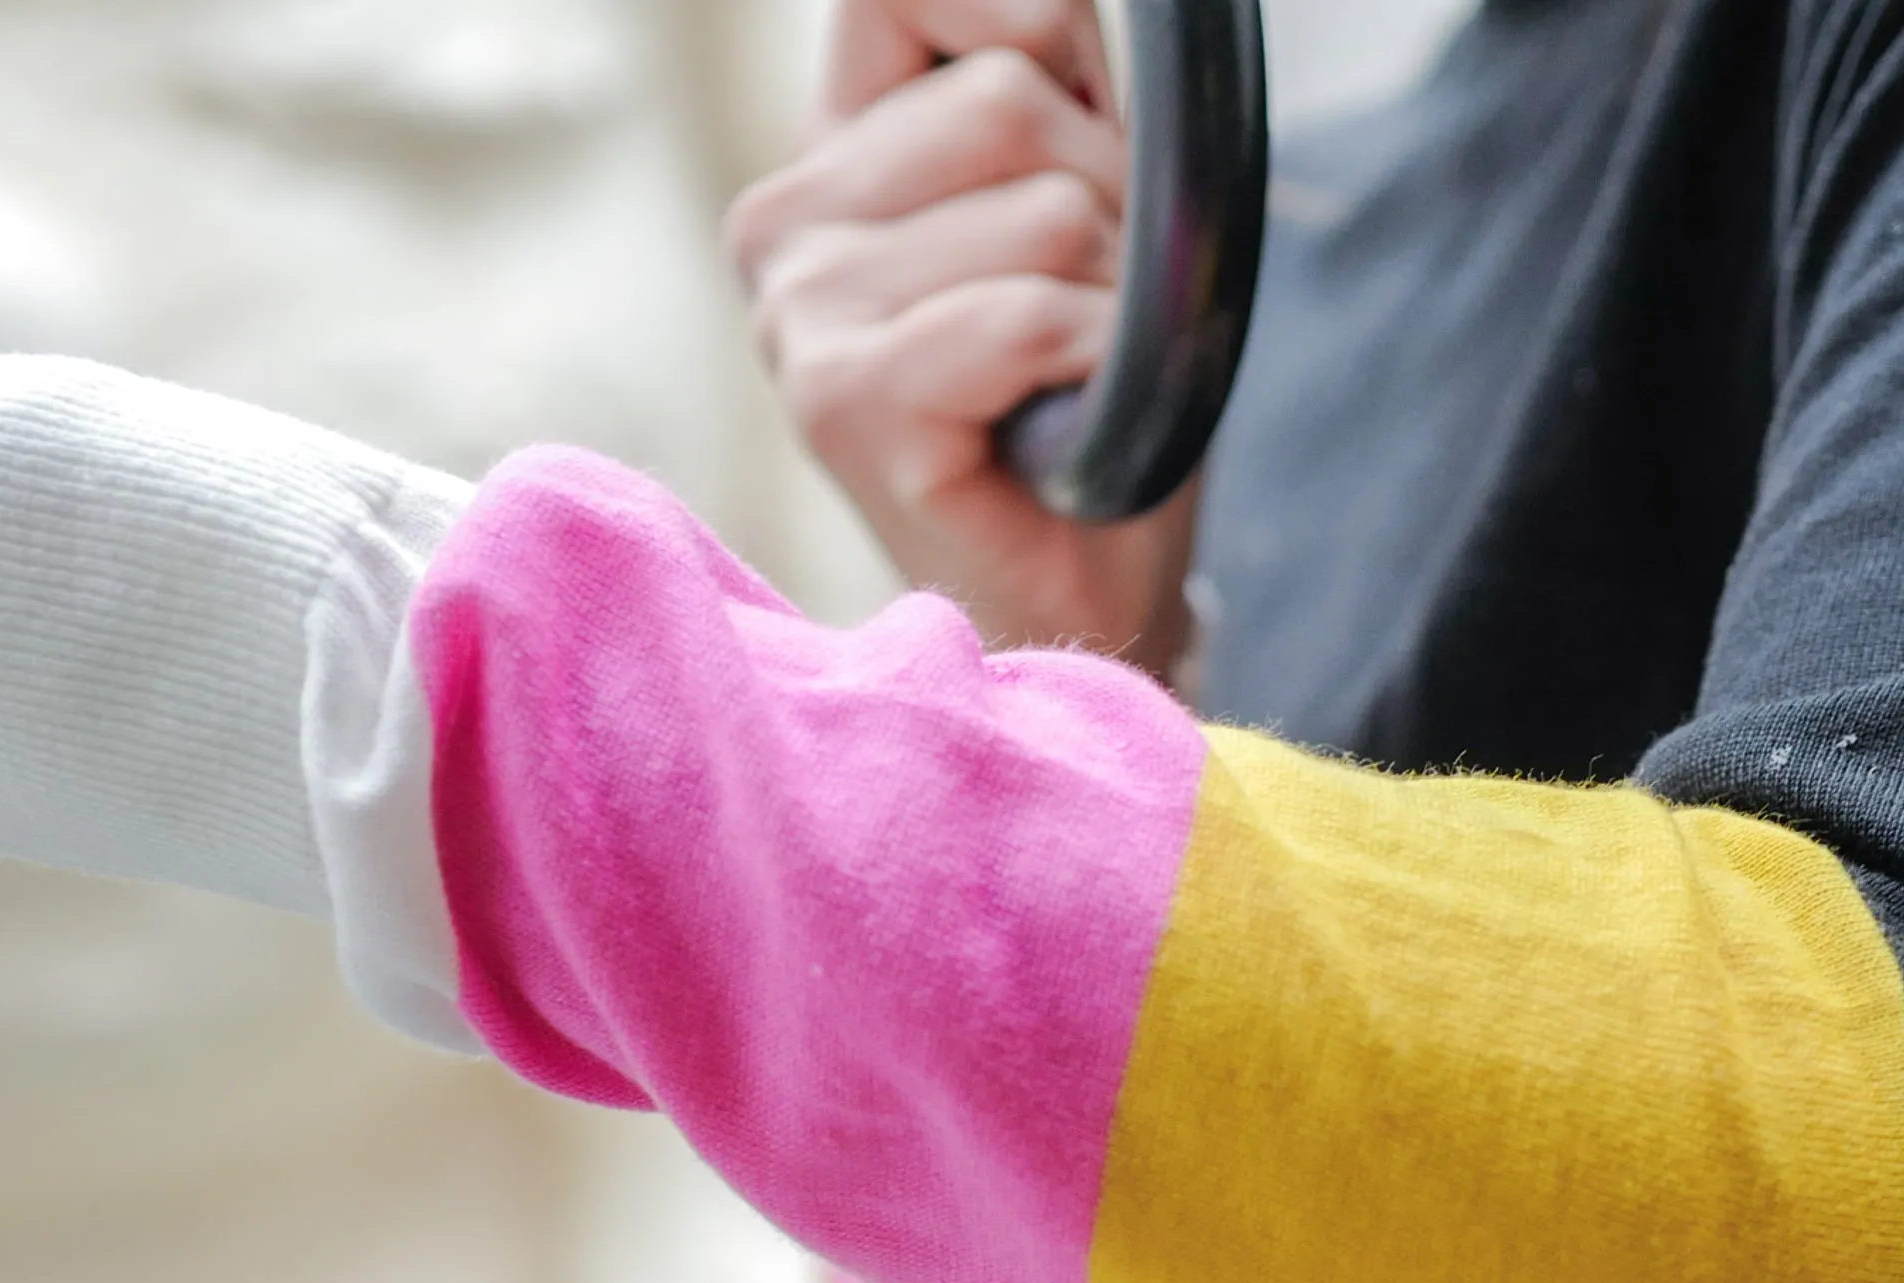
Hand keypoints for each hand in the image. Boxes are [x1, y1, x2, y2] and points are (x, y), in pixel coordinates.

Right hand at [729, 0, 1197, 667]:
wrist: (1080, 603)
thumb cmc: (1089, 412)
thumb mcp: (1090, 210)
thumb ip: (1066, 91)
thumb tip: (1092, 6)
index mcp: (834, 158)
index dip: (1036, 26)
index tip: (1091, 132)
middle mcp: (788, 222)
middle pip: (1007, 96)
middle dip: (1111, 199)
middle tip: (1098, 315)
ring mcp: (800, 312)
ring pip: (1039, 206)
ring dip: (1115, 295)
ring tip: (1082, 378)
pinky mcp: (840, 402)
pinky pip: (1025, 314)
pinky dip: (1097, 362)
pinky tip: (1074, 420)